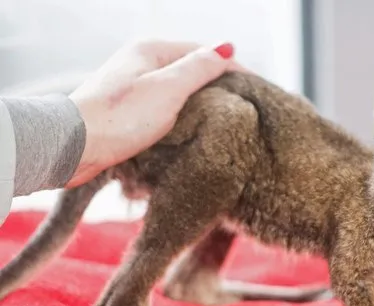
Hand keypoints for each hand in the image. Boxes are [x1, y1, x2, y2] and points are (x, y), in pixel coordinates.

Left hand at [66, 40, 245, 187]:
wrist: (75, 146)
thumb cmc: (121, 117)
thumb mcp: (169, 89)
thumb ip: (199, 67)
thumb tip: (227, 48)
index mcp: (152, 50)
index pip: (203, 52)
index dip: (231, 67)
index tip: (254, 88)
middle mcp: (142, 62)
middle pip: (190, 68)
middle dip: (217, 84)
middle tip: (242, 106)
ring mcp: (133, 85)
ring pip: (178, 88)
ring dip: (200, 100)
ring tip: (222, 119)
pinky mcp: (127, 108)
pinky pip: (165, 105)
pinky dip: (182, 113)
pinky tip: (190, 127)